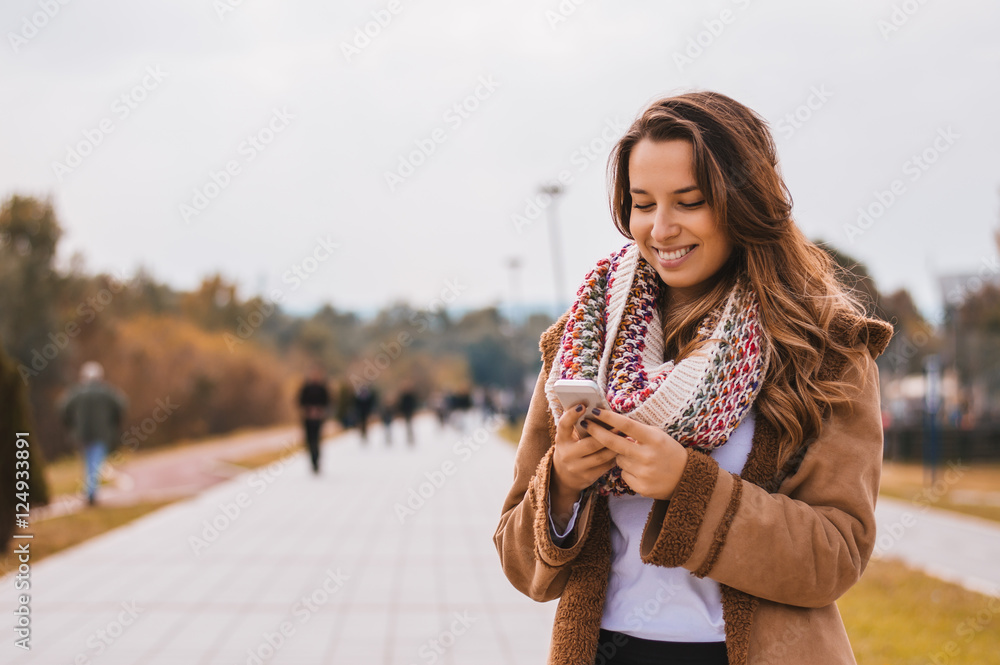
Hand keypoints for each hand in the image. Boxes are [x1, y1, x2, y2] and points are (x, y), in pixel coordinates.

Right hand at [549, 404, 617, 523]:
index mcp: (561, 440)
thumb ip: (579, 426)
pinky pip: (605, 466)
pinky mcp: (587, 477)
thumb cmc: (572, 448)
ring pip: (601, 456)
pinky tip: (623, 450)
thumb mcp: (569, 437)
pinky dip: (615, 457)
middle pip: (590, 443)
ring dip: (615, 446)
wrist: (564, 476)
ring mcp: (577, 467)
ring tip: (626, 437)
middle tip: (619, 425)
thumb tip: (598, 408)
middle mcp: (567, 454)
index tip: (582, 405)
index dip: (571, 415)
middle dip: (606, 433)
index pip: (564, 425)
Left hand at [581, 408, 687, 500]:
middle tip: (585, 424)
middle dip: (597, 432)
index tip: (595, 410)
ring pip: (618, 460)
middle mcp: (648, 456)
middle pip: (614, 443)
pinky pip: (623, 474)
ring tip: (638, 457)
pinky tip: (641, 470)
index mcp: (654, 439)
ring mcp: (644, 473)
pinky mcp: (641, 487)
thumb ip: (639, 431)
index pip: (627, 425)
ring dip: (621, 456)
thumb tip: (613, 423)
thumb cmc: (669, 452)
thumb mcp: (658, 436)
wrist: (686, 478)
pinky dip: (628, 471)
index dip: (609, 417)